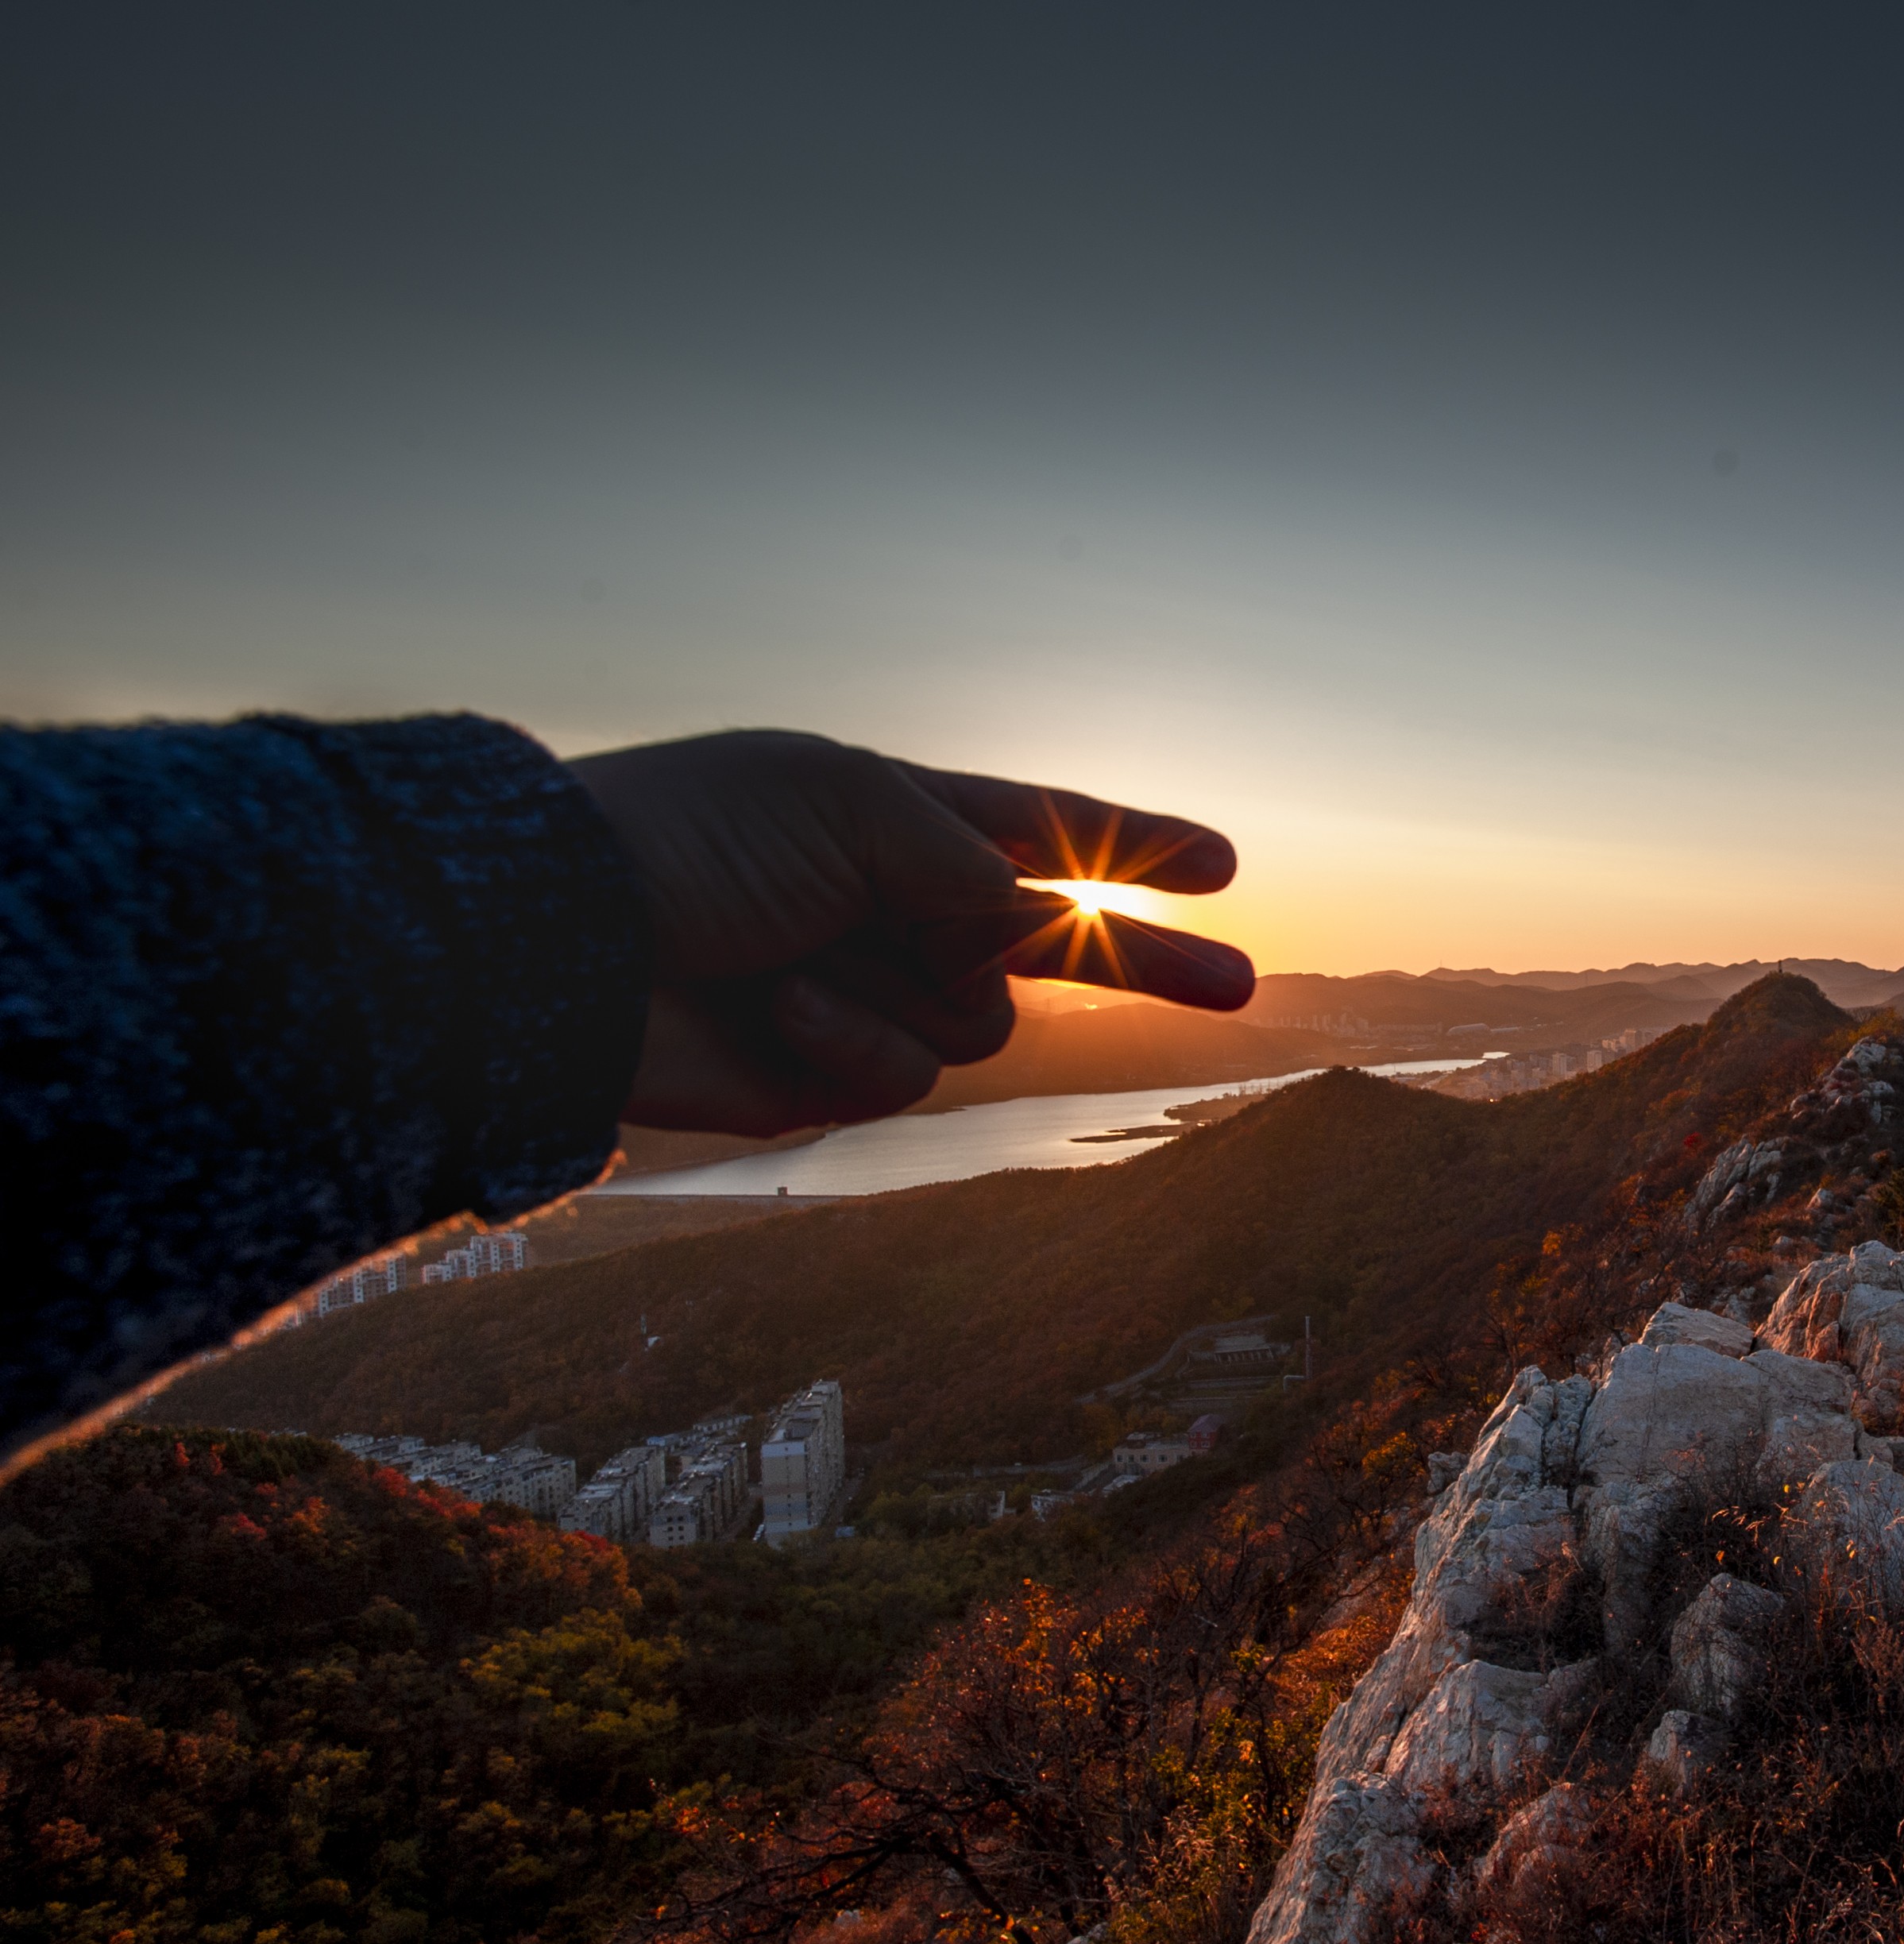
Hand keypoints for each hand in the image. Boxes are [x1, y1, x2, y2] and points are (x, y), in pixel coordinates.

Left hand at [566, 730, 1251, 1134]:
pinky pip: (907, 1076)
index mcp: (897, 822)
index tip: (1218, 864)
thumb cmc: (692, 843)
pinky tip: (778, 1008)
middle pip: (1056, 945)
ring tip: (805, 960)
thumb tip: (1028, 917)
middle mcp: (895, 911)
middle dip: (1147, 960)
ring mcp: (868, 998)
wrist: (565, 949)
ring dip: (911, 989)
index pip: (1042, 830)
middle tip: (1240, 982)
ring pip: (980, 1023)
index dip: (1133, 845)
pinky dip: (853, 1041)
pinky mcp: (827, 1079)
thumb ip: (966, 859)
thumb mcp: (850, 806)